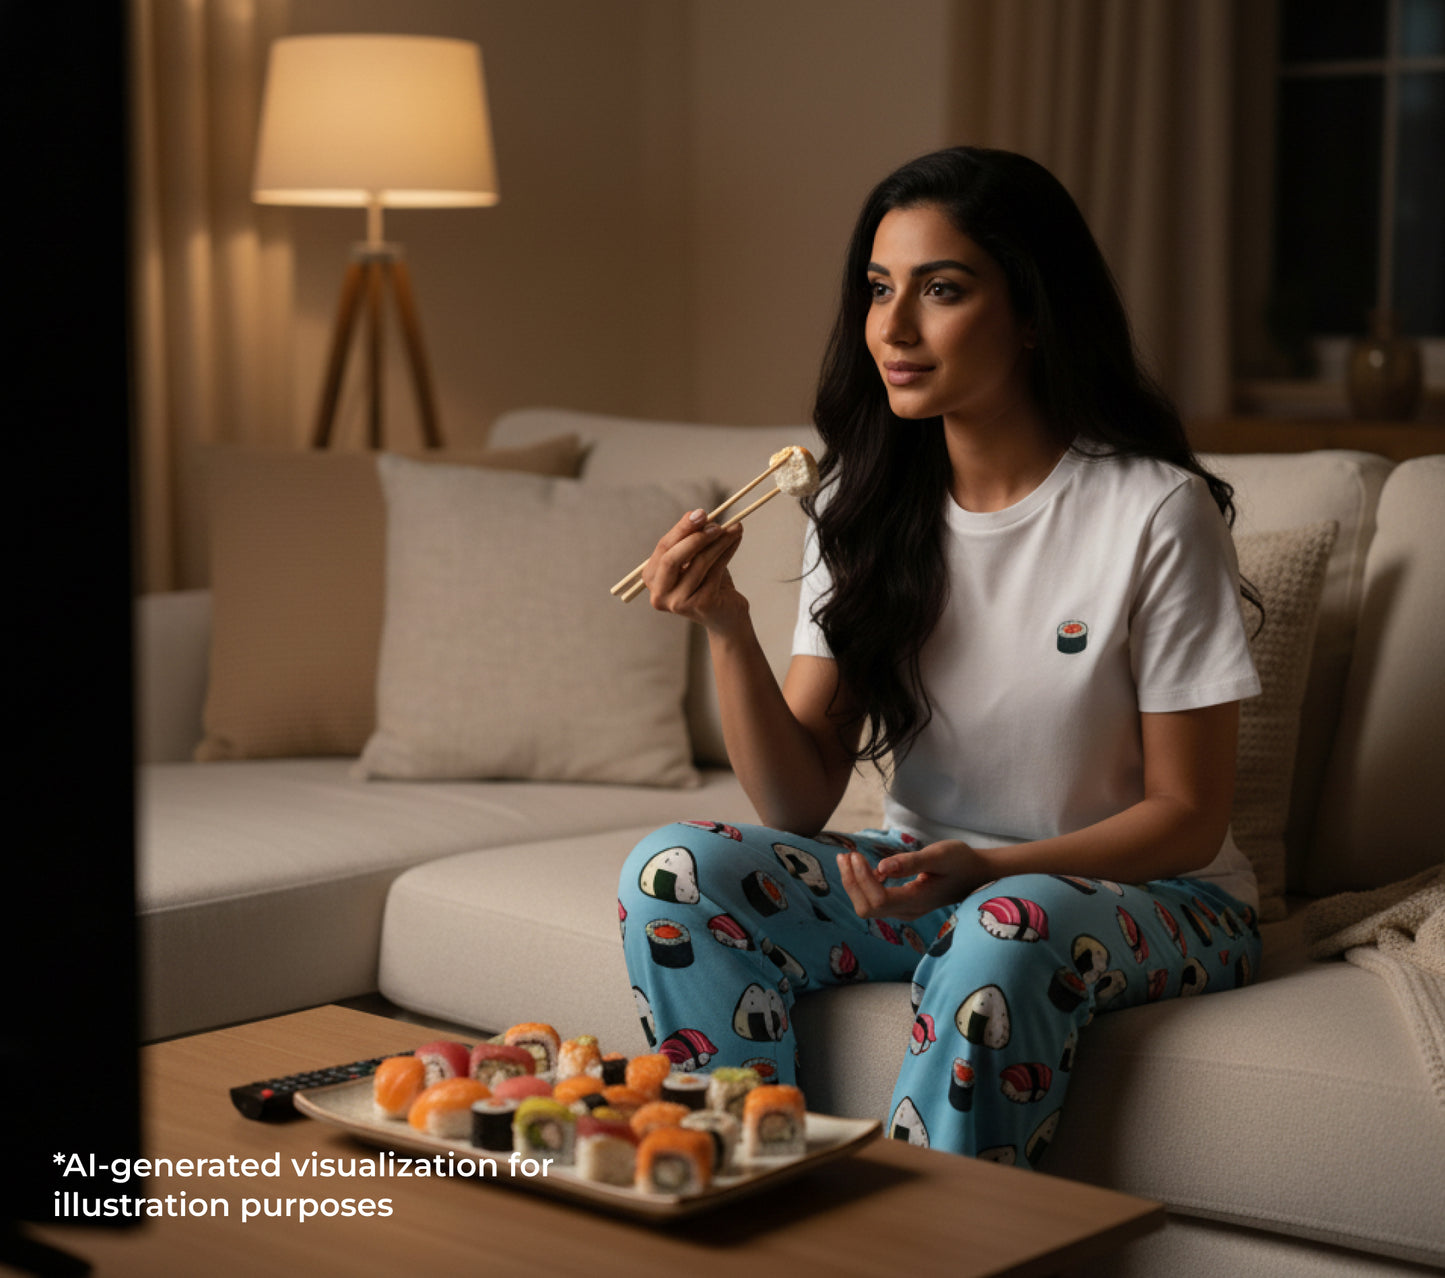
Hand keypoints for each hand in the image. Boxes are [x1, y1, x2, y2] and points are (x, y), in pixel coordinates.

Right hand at [641, 508, 746, 630]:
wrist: (727, 616)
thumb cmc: (709, 583)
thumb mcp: (696, 558)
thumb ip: (691, 539)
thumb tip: (697, 515)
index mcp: (651, 579)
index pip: (663, 548)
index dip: (681, 529)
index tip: (701, 512)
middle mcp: (659, 594)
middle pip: (671, 558)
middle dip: (695, 537)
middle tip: (716, 523)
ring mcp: (678, 602)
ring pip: (698, 563)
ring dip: (718, 542)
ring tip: (734, 528)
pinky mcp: (700, 605)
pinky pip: (715, 570)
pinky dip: (727, 551)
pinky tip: (736, 539)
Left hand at [836, 840, 989, 921]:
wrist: (976, 874)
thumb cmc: (960, 861)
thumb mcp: (939, 855)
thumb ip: (911, 862)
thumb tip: (881, 867)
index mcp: (917, 900)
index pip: (878, 900)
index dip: (861, 879)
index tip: (855, 854)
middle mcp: (908, 911)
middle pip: (867, 908)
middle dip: (851, 883)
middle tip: (845, 855)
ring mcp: (904, 911)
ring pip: (867, 907)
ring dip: (853, 884)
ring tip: (847, 858)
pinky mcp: (902, 905)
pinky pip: (873, 901)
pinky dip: (861, 884)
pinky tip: (860, 866)